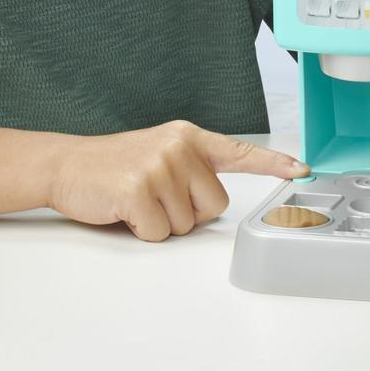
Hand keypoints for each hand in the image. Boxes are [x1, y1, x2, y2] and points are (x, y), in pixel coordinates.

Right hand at [47, 120, 310, 241]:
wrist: (67, 165)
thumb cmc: (116, 168)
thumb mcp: (161, 156)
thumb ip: (192, 170)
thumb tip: (216, 203)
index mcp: (188, 137)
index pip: (239, 151)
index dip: (273, 163)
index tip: (302, 169)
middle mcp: (178, 145)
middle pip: (213, 206)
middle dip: (185, 213)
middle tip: (154, 197)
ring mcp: (159, 165)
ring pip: (185, 225)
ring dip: (160, 223)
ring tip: (136, 200)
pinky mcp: (138, 188)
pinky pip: (159, 233)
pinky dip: (141, 232)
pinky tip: (124, 210)